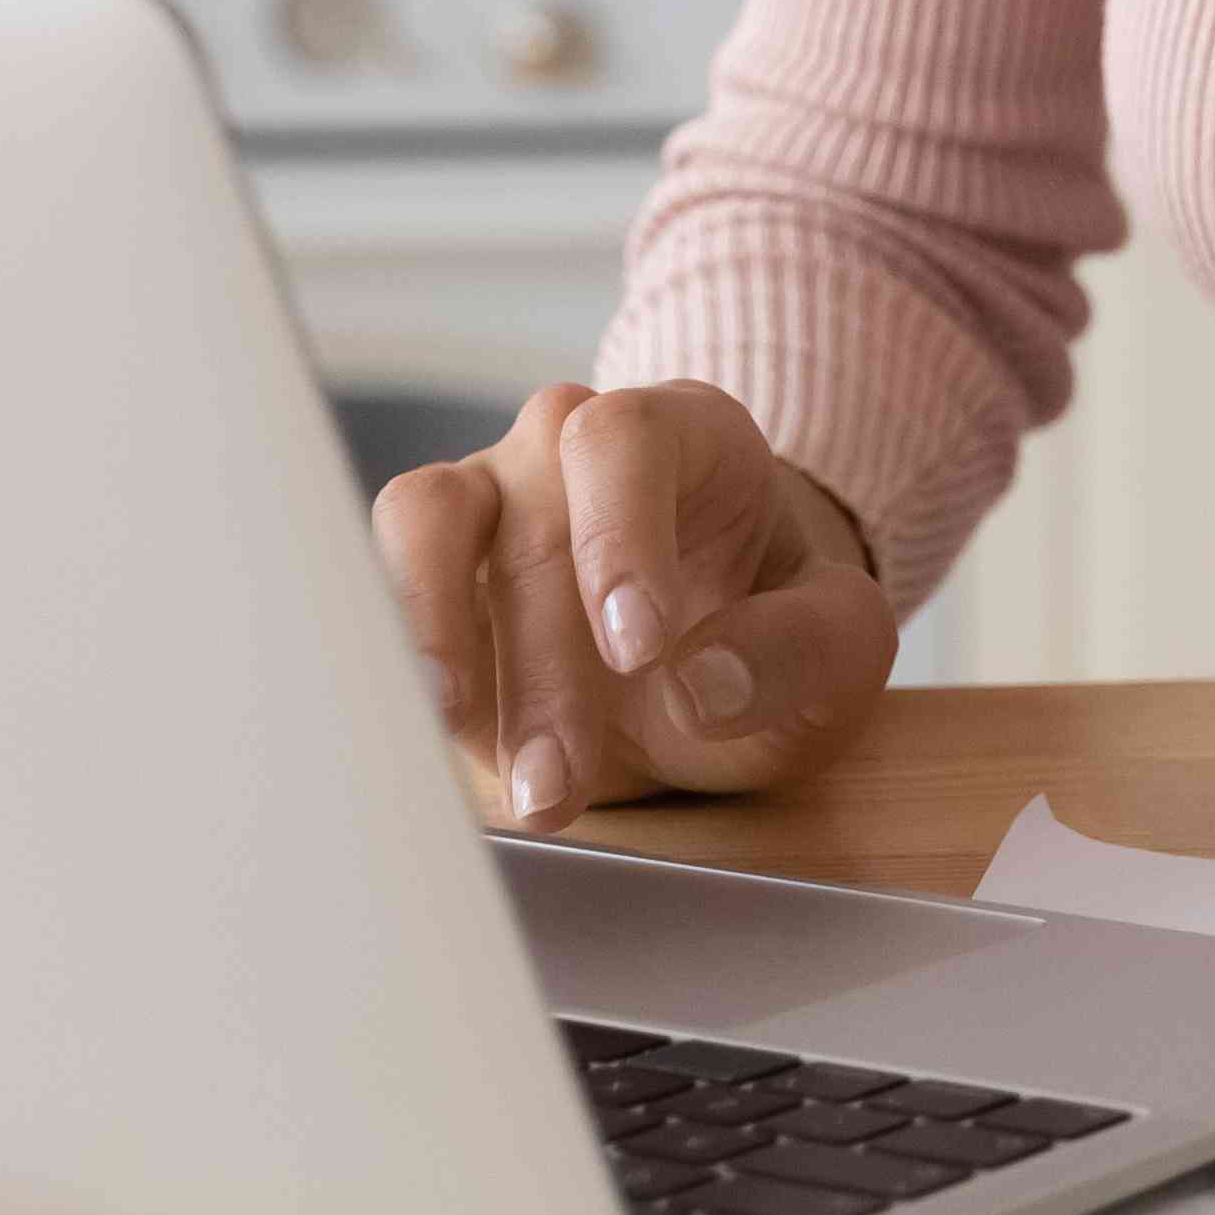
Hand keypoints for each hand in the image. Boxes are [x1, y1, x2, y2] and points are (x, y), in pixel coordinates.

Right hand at [372, 379, 899, 829]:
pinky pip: (374, 586)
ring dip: (442, 648)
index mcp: (685, 434)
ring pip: (424, 525)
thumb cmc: (774, 632)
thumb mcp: (840, 650)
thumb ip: (799, 650)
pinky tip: (415, 734)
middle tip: (562, 780)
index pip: (627, 438)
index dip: (619, 536)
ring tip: (468, 752)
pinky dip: (389, 656)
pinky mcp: (427, 578)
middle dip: (542, 668)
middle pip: (532, 519)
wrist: (710, 668)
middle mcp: (569, 448)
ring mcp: (489, 502)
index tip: (639, 648)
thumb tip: (703, 678)